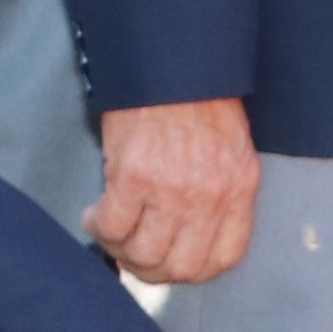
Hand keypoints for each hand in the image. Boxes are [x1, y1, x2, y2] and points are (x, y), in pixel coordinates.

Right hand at [84, 98, 258, 285]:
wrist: (170, 60)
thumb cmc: (198, 99)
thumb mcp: (230, 149)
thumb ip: (218, 192)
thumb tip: (187, 232)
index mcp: (239, 189)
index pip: (225, 257)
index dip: (195, 271)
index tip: (174, 263)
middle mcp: (209, 196)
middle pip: (180, 268)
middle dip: (153, 271)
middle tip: (134, 255)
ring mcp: (172, 190)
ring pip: (143, 255)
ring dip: (121, 252)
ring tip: (112, 233)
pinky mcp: (134, 176)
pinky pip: (111, 227)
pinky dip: (97, 228)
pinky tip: (93, 214)